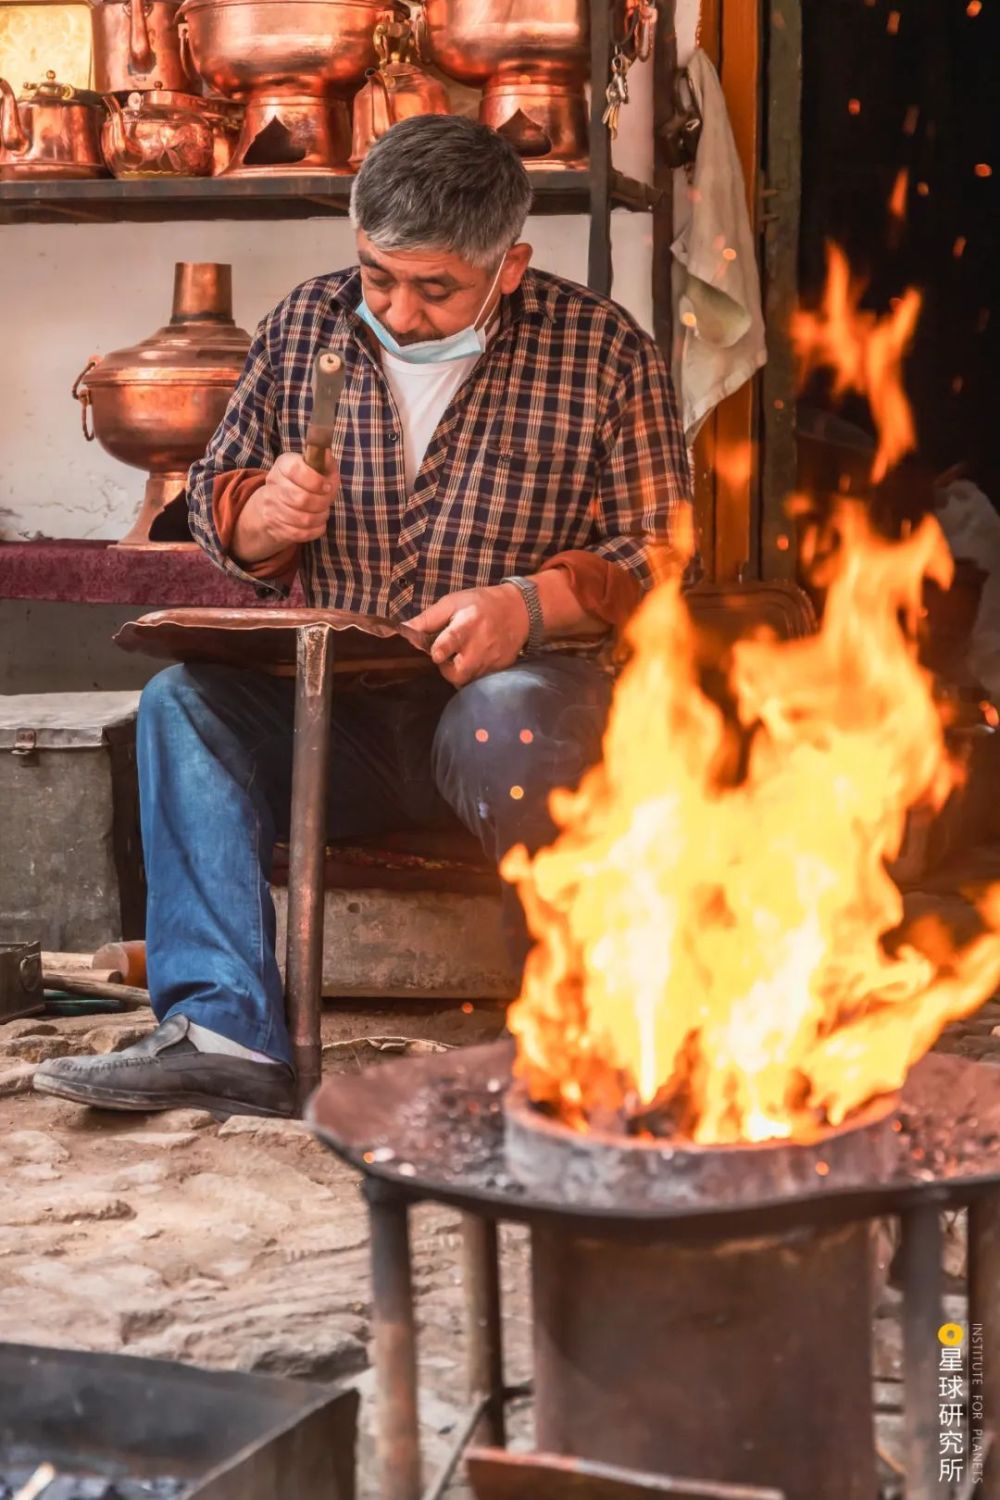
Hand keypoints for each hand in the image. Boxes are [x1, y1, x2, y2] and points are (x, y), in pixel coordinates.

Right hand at [232, 451, 337, 563]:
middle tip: (327, 501)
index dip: (315, 480)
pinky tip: (318, 523)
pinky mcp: (276, 527)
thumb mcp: (315, 467)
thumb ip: (325, 461)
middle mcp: (273, 484)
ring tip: (323, 512)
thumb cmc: (304, 483)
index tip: (327, 486)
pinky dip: (315, 530)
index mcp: (283, 464)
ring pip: (303, 519)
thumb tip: (327, 454)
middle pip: (301, 499)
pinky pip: (300, 534)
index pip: (295, 470)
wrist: (275, 504)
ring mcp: (272, 507)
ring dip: (320, 517)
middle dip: (322, 502)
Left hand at [406, 584, 530, 686]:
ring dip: (459, 673)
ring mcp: (492, 660)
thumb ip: (427, 619)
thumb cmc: (480, 604)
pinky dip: (472, 674)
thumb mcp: (453, 603)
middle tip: (446, 658)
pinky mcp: (500, 669)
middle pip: (459, 671)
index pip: (453, 639)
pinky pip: (479, 680)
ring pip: (467, 680)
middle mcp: (481, 645)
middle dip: (447, 670)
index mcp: (467, 623)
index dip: (442, 649)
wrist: (520, 611)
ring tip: (460, 658)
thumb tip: (403, 630)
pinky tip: (473, 661)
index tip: (435, 654)